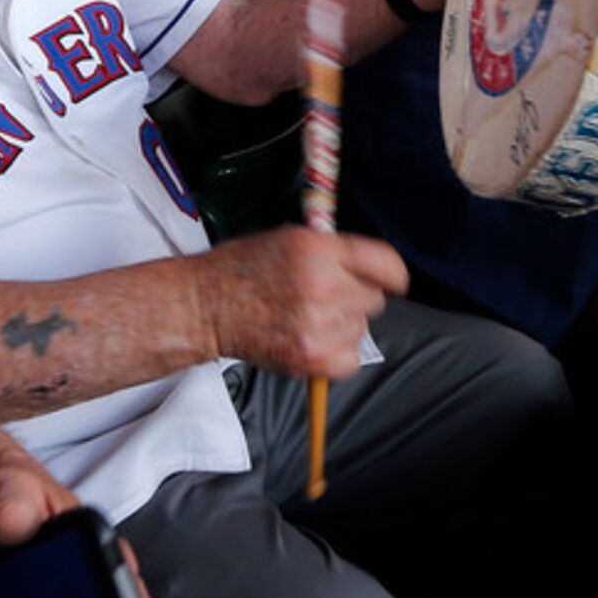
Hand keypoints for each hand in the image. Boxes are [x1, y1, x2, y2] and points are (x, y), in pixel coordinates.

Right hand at [203, 226, 405, 376]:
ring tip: (305, 317)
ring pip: (361, 328)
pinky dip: (336, 353)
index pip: (386, 265)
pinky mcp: (314, 357)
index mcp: (319, 250)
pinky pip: (351, 358)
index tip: (389, 281)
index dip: (391, 275)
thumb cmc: (243, 270)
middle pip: (375, 299)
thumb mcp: (289, 239)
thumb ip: (334, 251)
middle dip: (354, 297)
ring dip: (342, 324)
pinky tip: (310, 339)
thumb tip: (372, 267)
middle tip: (320, 296)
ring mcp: (320, 324)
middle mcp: (324, 286)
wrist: (206, 306)